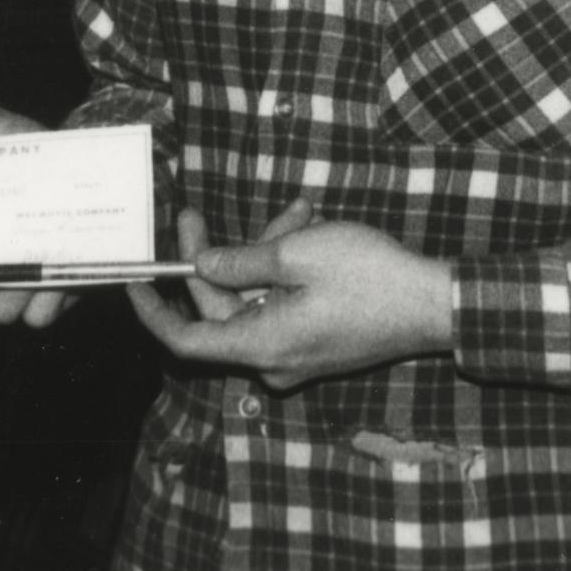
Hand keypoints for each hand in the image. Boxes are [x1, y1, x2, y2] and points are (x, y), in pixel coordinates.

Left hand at [126, 215, 452, 390]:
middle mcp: (273, 360)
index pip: (185, 340)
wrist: (436, 305)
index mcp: (261, 345)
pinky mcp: (318, 344)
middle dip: (213, 257)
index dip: (153, 312)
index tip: (134, 281)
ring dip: (264, 253)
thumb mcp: (297, 255)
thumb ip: (241, 262)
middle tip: (196, 212)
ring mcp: (297, 355)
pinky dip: (287, 271)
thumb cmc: (369, 278)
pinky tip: (306, 227)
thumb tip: (202, 268)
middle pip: (221, 310)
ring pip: (256, 300)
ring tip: (295, 210)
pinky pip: (283, 306)